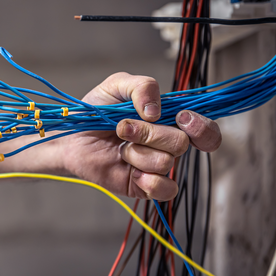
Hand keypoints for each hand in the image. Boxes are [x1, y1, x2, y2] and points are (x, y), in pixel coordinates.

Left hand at [60, 72, 220, 200]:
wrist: (71, 137)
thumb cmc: (95, 111)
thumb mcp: (117, 85)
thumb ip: (142, 86)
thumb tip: (156, 111)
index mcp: (169, 120)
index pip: (205, 130)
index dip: (201, 126)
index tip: (180, 118)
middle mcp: (167, 144)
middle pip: (181, 143)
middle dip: (148, 134)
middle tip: (122, 128)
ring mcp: (156, 166)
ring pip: (166, 163)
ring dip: (136, 153)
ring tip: (119, 148)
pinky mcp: (145, 186)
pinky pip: (165, 190)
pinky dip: (148, 180)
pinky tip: (129, 170)